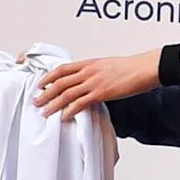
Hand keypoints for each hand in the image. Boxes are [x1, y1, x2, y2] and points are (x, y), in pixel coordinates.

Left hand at [31, 51, 163, 121]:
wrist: (144, 68)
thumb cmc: (129, 68)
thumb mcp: (106, 66)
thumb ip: (94, 73)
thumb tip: (86, 82)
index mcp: (88, 63)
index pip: (61, 69)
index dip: (48, 77)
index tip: (39, 85)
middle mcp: (87, 71)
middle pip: (59, 82)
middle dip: (45, 93)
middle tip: (35, 102)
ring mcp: (93, 82)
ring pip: (66, 94)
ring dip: (52, 104)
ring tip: (44, 112)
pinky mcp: (101, 93)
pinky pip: (80, 103)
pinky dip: (69, 111)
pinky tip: (63, 117)